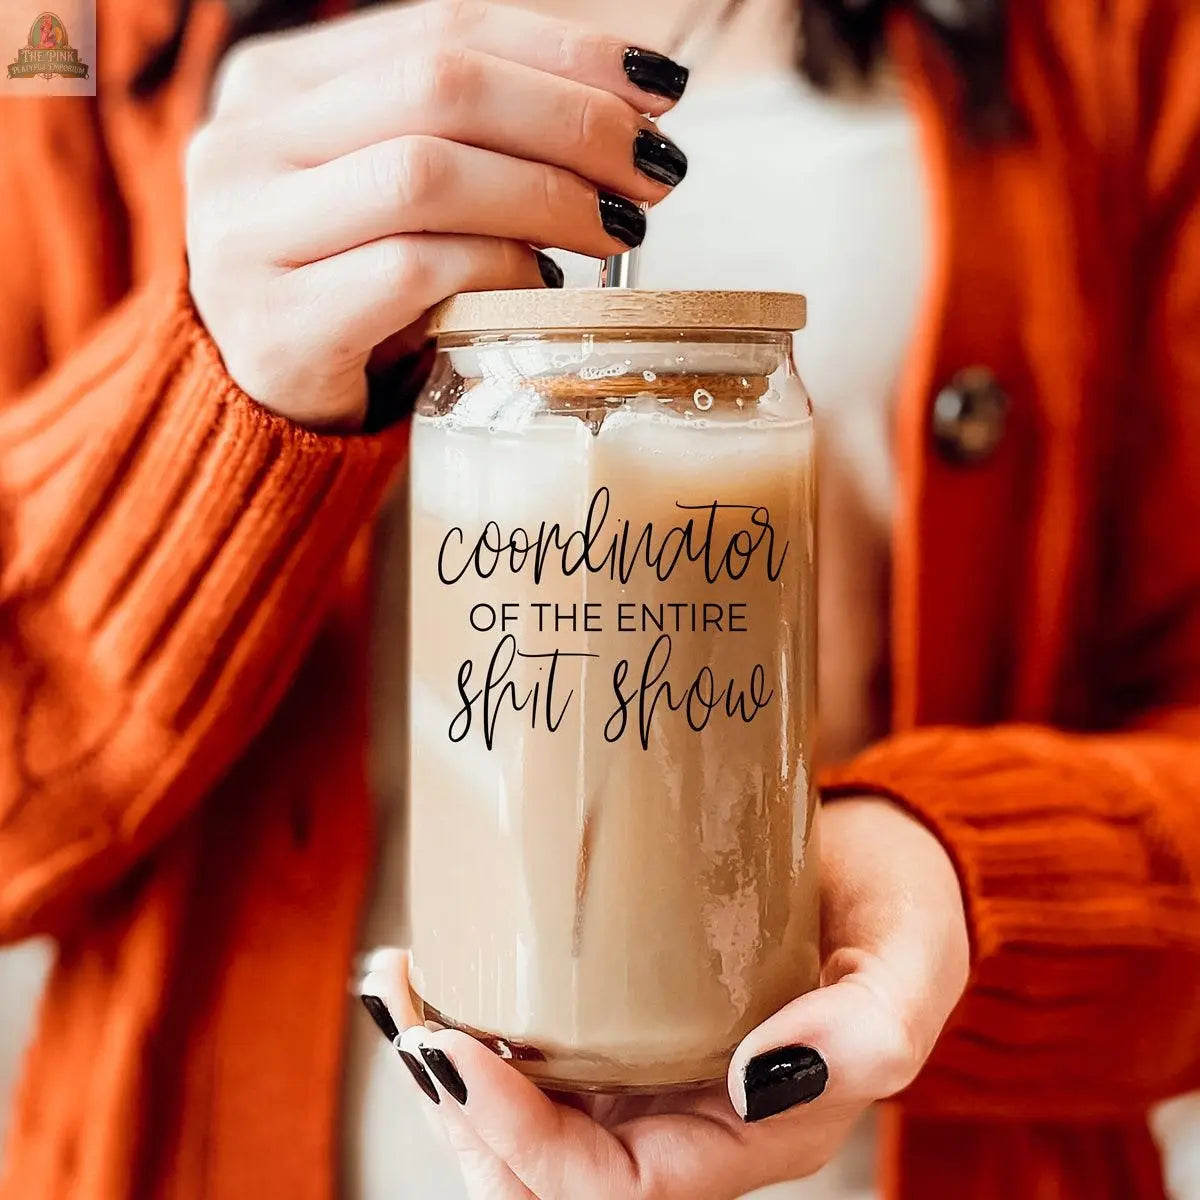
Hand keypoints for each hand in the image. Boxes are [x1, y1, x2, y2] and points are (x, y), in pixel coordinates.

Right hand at [186, 0, 689, 429]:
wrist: (268, 407)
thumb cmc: (351, 290)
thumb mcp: (392, 191)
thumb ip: (467, 137)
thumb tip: (621, 111)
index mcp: (275, 84)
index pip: (438, 30)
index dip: (562, 49)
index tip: (656, 85)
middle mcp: (242, 142)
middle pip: (437, 89)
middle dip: (570, 121)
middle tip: (653, 168)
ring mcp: (245, 236)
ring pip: (425, 174)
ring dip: (547, 195)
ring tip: (619, 226)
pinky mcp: (276, 326)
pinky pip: (413, 272)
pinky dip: (498, 271)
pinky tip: (545, 287)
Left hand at [361, 798, 969, 1198]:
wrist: (878, 867)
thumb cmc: (899, 918)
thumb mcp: (910, 968)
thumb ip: (868, 1030)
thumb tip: (758, 1080)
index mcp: (747, 1133)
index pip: (615, 1185)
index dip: (523, 1145)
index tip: (455, 1057)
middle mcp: (683, 1115)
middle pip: (545, 1170)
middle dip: (462, 1114)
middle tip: (410, 1020)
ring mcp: (646, 1066)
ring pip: (524, 1114)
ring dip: (449, 1067)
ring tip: (396, 986)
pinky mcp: (625, 1011)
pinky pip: (535, 1046)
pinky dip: (474, 1016)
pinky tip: (434, 964)